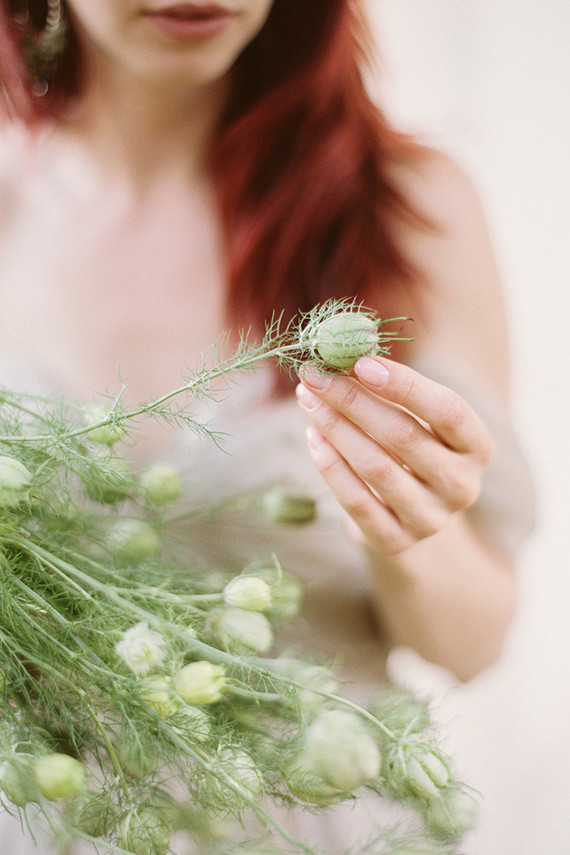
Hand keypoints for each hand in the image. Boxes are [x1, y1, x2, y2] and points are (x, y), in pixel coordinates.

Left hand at [296, 356, 494, 556]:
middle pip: (403, 436)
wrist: (406, 519)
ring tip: (308, 399)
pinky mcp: (396, 541)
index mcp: (477, 448)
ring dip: (335, 427)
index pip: (448, 410)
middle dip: (353, 400)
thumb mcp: (416, 422)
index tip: (360, 362)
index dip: (405, 385)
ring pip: (375, 467)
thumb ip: (390, 391)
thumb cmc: (409, 453)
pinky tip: (313, 436)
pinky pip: (356, 501)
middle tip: (316, 374)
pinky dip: (330, 466)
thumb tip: (345, 353)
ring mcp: (431, 519)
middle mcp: (462, 486)